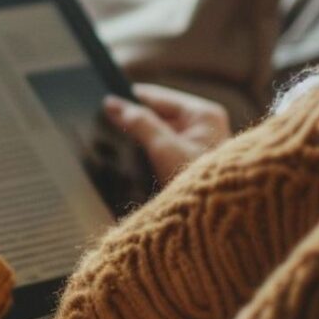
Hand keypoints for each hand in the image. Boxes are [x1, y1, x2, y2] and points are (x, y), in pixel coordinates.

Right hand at [104, 83, 231, 185]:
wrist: (215, 222)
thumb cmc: (199, 186)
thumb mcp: (165, 150)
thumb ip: (140, 124)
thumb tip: (113, 104)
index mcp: (203, 114)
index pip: (159, 97)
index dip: (131, 98)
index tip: (104, 100)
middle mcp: (204, 125)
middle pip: (159, 114)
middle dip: (134, 120)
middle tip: (102, 122)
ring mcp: (200, 144)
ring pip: (160, 132)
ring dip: (139, 137)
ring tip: (112, 139)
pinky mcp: (192, 161)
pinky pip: (165, 148)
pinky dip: (149, 151)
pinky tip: (131, 157)